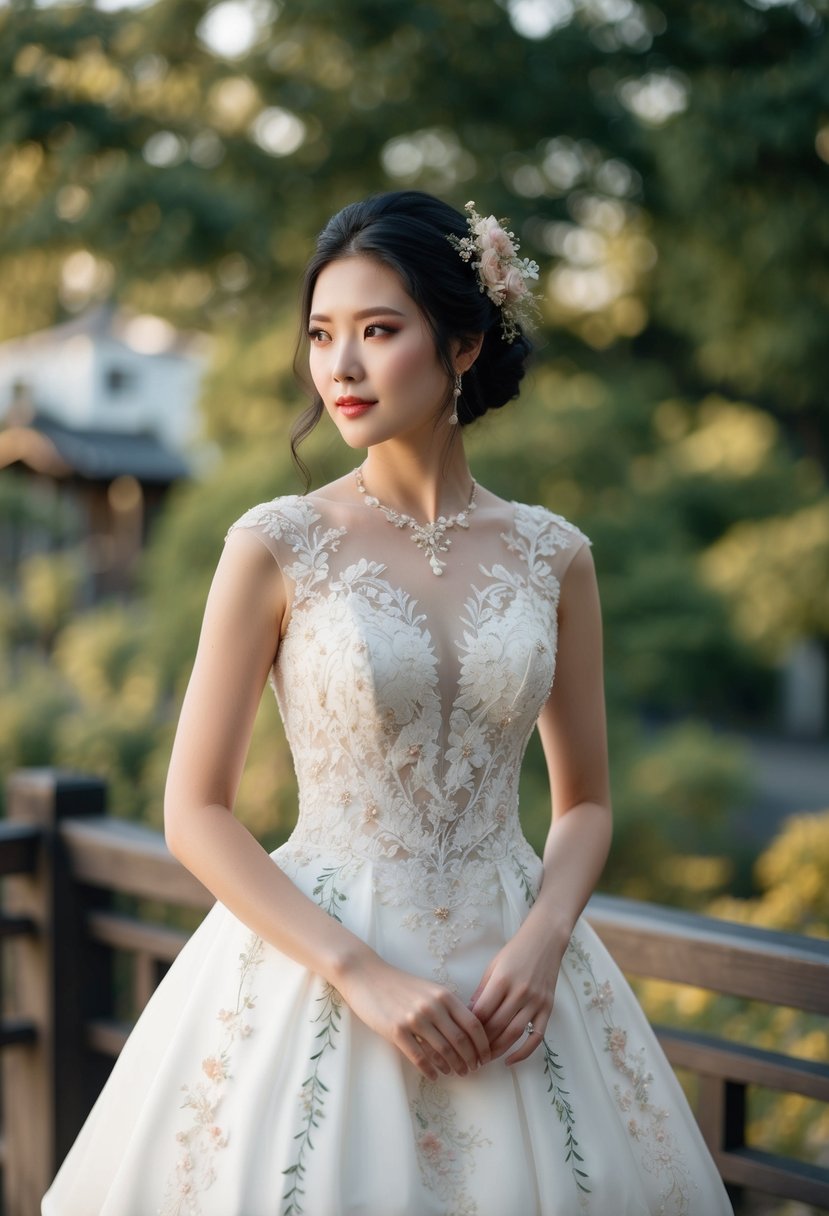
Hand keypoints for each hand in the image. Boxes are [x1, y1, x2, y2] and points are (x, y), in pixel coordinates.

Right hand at [337, 955, 491, 1081]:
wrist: (368, 976)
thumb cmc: (400, 985)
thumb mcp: (429, 989)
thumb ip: (447, 1006)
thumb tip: (468, 1031)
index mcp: (444, 995)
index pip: (473, 1024)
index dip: (482, 1044)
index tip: (485, 1057)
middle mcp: (433, 1007)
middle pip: (461, 1040)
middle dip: (470, 1059)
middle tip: (473, 1069)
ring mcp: (415, 1019)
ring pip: (442, 1051)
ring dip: (453, 1066)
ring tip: (456, 1073)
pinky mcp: (397, 1030)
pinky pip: (420, 1057)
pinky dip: (430, 1070)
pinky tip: (435, 1076)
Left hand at [469, 925, 565, 1065]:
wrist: (545, 941)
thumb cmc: (515, 951)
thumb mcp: (493, 966)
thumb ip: (482, 990)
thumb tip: (468, 1014)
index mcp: (502, 980)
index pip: (482, 1012)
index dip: (470, 1028)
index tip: (460, 1038)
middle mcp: (520, 992)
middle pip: (497, 1026)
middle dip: (481, 1043)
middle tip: (470, 1053)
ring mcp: (535, 1002)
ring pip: (514, 1034)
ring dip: (498, 1050)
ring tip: (485, 1059)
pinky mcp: (548, 1008)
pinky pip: (536, 1037)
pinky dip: (524, 1052)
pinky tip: (511, 1061)